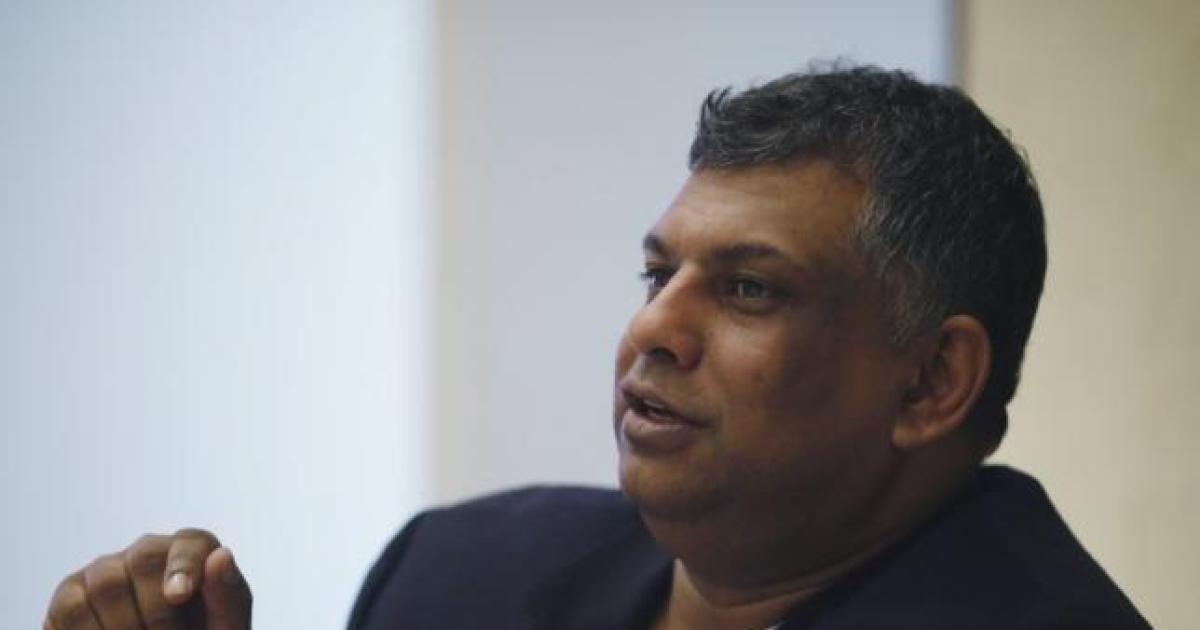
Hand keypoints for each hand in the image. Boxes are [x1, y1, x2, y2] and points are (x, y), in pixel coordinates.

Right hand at [44, 528, 251, 629]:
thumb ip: (227, 597)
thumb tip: (221, 555)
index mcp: (195, 556)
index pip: (191, 544)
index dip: (184, 565)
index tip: (179, 596)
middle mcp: (149, 555)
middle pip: (143, 558)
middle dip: (156, 611)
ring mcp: (107, 572)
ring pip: (105, 583)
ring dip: (124, 626)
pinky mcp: (72, 597)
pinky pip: (71, 608)